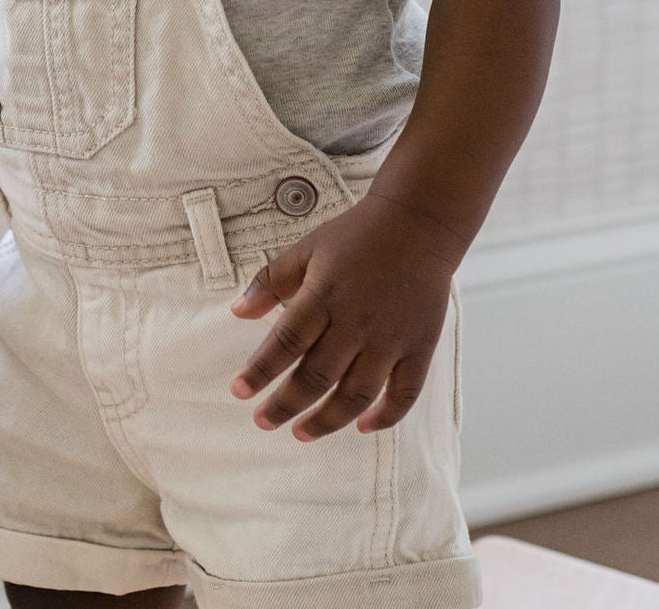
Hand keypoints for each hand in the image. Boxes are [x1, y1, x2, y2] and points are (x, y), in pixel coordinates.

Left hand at [228, 193, 463, 441]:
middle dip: (286, 405)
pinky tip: (361, 427)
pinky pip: (405, 393)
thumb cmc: (357, 236)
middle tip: (263, 422)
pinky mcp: (420, 347)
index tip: (239, 391)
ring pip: (356, 394)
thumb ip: (270, 281)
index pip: (286, 342)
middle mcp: (358, 322)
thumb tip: (237, 312)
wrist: (419, 224)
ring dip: (327, 420)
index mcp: (325, 295)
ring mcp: (391, 339)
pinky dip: (384, 416)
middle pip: (317, 376)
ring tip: (301, 433)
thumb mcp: (306, 249)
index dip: (260, 371)